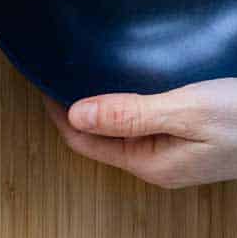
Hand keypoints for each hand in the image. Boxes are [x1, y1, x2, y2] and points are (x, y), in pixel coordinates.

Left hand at [46, 80, 236, 187]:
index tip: (41, 80)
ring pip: (124, 132)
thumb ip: (131, 113)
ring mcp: (178, 156)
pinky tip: (131, 84)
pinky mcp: (195, 142)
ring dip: (102, 108)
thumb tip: (75, 113)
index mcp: (150, 164)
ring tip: (84, 74)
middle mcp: (159, 165)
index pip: (84, 142)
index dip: (58, 112)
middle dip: (75, 110)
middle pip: (100, 139)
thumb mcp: (187, 111)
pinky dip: (130, 106)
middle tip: (56, 72)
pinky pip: (148, 125)